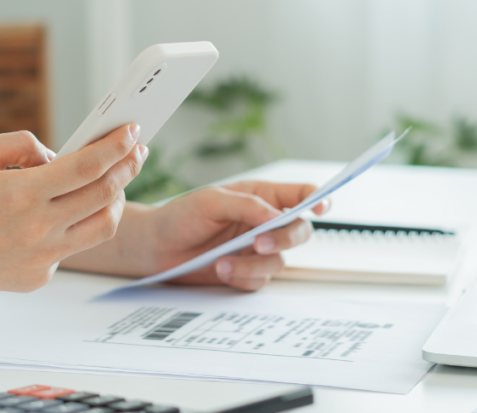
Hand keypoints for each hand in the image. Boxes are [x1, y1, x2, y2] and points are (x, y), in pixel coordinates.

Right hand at [0, 126, 146, 295]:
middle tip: (136, 152)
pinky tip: (65, 214)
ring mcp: (41, 259)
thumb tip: (59, 155)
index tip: (133, 132)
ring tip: (114, 183)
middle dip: (128, 168)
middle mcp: (37, 229)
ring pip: (102, 227)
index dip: (116, 147)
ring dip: (115, 200)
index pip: (88, 167)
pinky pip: (71, 248)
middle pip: (105, 195)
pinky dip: (75, 226)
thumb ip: (23, 143)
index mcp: (22, 193)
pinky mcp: (38, 278)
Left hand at [65, 181, 328, 290]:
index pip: (300, 196)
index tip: (321, 207)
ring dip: (254, 263)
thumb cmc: (180, 216)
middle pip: (299, 232)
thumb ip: (247, 205)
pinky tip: (221, 270)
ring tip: (223, 262)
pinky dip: (243, 277)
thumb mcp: (212, 201)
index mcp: (261, 196)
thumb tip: (276, 216)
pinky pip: (260, 280)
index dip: (317, 200)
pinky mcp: (246, 273)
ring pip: (279, 261)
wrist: (155, 247)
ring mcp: (256, 250)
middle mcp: (263, 223)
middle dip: (284, 238)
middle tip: (258, 242)